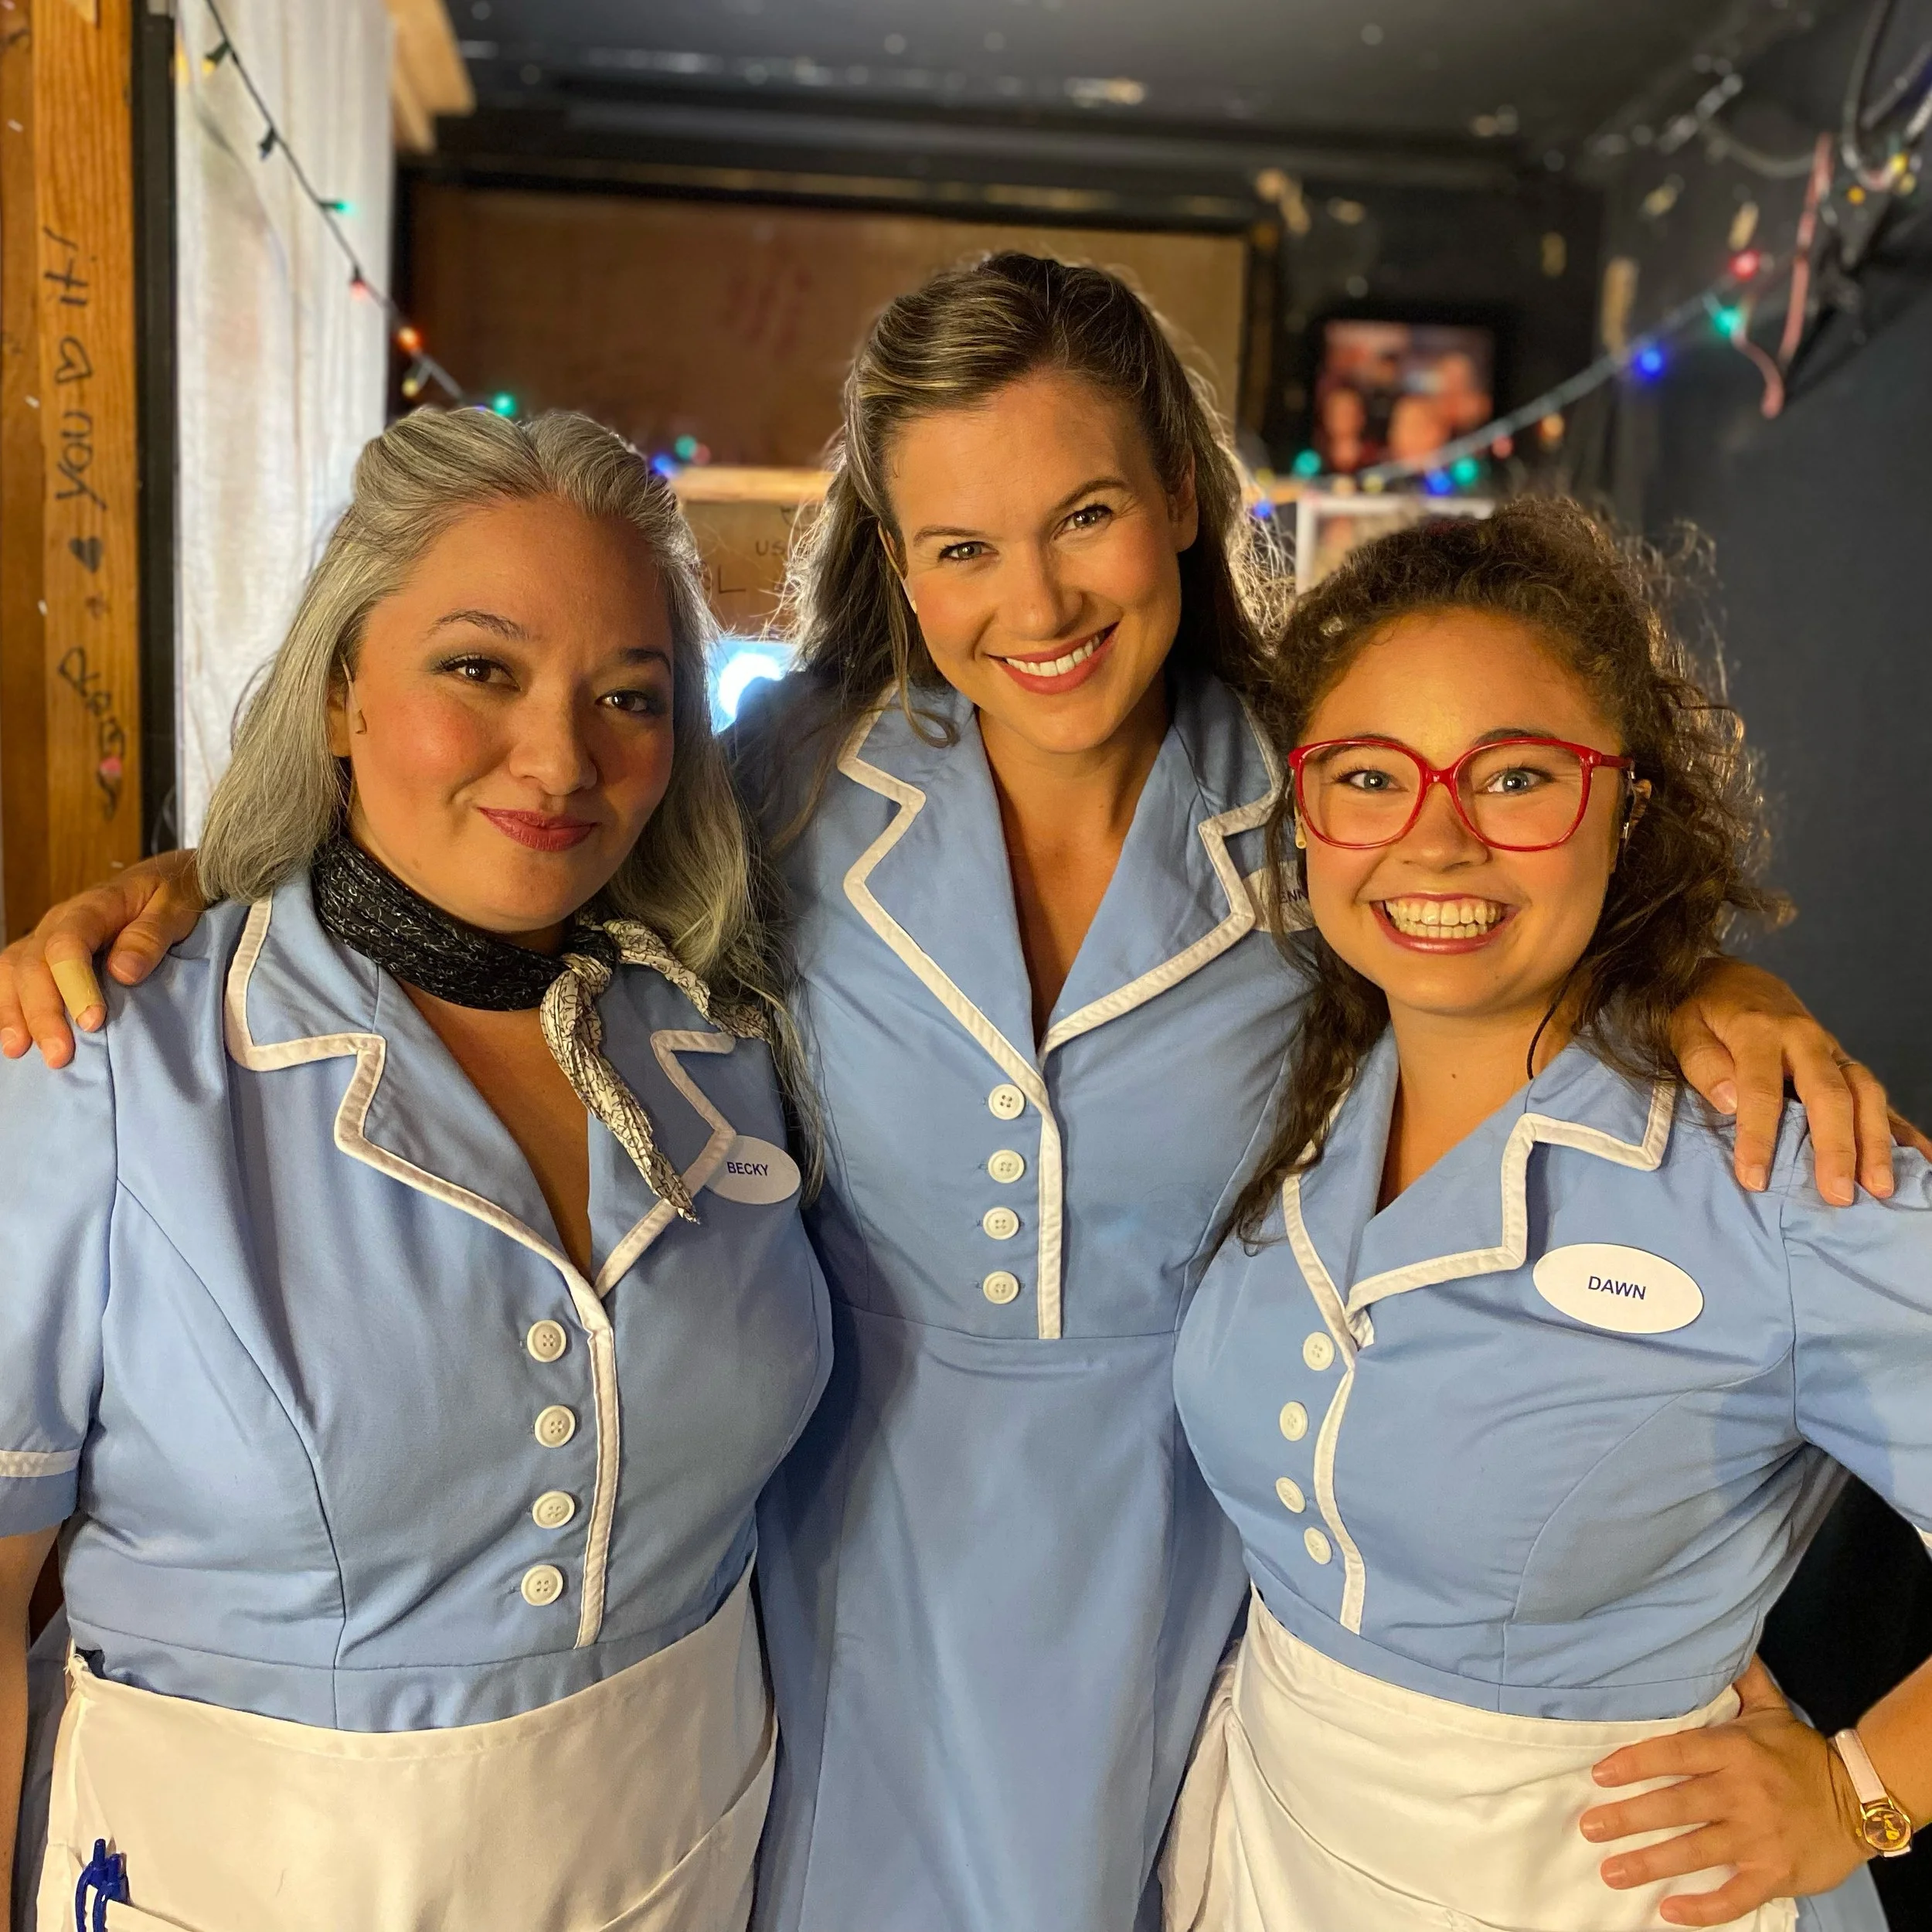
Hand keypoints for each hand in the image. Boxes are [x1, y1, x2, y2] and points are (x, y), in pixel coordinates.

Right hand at [0, 851, 205, 1066]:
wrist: (164, 880)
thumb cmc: (171, 896)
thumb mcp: (174, 908)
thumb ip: (150, 936)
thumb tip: (123, 972)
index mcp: (93, 907)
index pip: (68, 945)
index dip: (74, 984)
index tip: (92, 1021)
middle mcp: (58, 922)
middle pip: (33, 965)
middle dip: (42, 1013)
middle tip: (59, 1055)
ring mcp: (45, 938)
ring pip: (13, 972)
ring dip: (13, 1013)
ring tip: (19, 1051)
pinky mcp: (43, 955)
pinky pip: (12, 979)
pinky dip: (7, 1007)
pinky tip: (12, 1038)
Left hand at [1580, 1658, 1866, 1926]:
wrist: (1859, 1801)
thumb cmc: (1801, 1754)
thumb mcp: (1771, 1710)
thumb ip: (1741, 1678)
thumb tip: (1719, 1640)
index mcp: (1734, 1751)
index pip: (1674, 1753)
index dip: (1635, 1763)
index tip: (1599, 1774)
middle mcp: (1742, 1794)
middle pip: (1675, 1806)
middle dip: (1628, 1818)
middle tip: (1589, 1827)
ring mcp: (1759, 1837)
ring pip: (1695, 1851)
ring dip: (1649, 1863)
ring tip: (1611, 1871)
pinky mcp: (1776, 1874)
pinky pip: (1735, 1895)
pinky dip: (1703, 1908)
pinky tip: (1669, 1911)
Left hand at [1670, 958, 1898, 1204]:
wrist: (1733, 979)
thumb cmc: (1704, 1012)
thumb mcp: (1685, 1029)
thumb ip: (1703, 1063)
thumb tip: (1730, 1101)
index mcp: (1760, 1031)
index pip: (1762, 1089)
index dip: (1759, 1136)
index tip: (1755, 1179)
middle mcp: (1806, 1040)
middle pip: (1829, 1094)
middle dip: (1836, 1147)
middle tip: (1838, 1194)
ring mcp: (1833, 1051)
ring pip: (1865, 1094)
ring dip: (1875, 1141)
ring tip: (1881, 1187)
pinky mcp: (1845, 1063)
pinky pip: (1879, 1096)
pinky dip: (1901, 1127)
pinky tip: (1921, 1157)